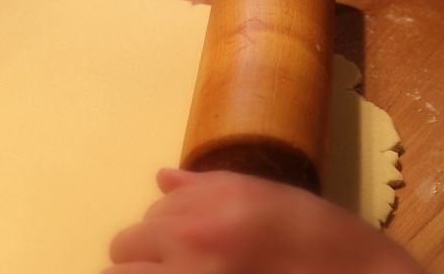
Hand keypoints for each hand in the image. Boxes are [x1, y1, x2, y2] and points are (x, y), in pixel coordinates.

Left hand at [104, 169, 422, 273]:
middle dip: (142, 259)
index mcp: (207, 207)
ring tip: (176, 273)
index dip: (163, 234)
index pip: (147, 219)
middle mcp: (191, 242)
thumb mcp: (265, 197)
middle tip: (176, 266)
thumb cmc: (321, 238)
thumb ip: (204, 187)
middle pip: (123, 250)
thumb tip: (162, 179)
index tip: (185, 245)